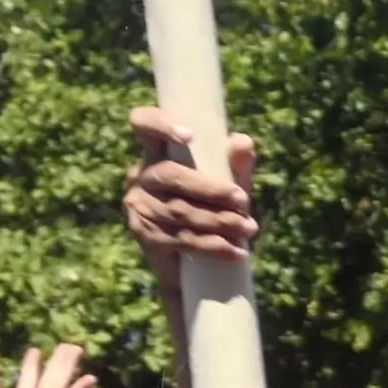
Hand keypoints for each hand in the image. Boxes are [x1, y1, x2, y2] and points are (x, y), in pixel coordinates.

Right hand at [123, 106, 258, 282]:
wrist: (199, 264)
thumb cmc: (214, 211)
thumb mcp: (229, 186)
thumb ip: (236, 165)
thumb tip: (242, 141)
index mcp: (157, 153)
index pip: (143, 124)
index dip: (159, 123)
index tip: (190, 136)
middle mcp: (141, 175)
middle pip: (170, 174)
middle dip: (211, 189)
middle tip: (244, 201)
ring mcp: (138, 205)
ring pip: (179, 210)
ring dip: (219, 220)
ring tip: (249, 229)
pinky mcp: (144, 235)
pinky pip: (180, 239)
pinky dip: (214, 246)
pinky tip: (237, 251)